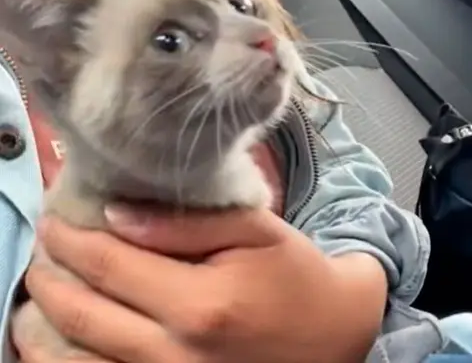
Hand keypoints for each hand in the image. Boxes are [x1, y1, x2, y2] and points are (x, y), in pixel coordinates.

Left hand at [15, 207, 388, 362]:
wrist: (335, 337)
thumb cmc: (297, 277)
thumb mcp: (257, 233)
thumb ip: (188, 224)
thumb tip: (117, 216)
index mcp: (202, 303)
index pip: (110, 265)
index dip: (72, 240)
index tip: (57, 220)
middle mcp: (177, 352)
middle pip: (81, 315)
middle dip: (50, 278)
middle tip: (45, 251)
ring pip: (75, 361)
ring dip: (46, 324)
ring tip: (43, 294)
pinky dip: (67, 362)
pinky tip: (62, 338)